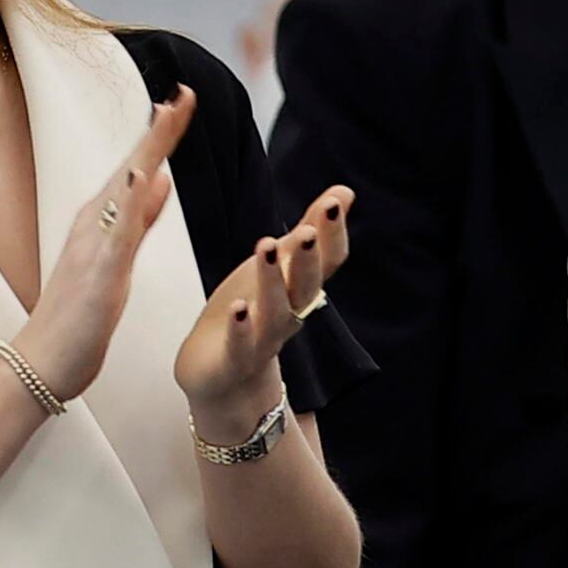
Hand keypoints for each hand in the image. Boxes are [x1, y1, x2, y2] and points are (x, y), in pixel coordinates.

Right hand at [12, 90, 191, 401]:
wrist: (43, 361)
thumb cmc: (80, 316)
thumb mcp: (118, 260)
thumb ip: (139, 220)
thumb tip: (160, 180)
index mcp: (102, 221)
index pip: (136, 168)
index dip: (159, 135)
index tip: (182, 101)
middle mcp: (94, 223)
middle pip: (132, 166)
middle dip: (159, 130)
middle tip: (184, 93)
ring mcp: (93, 244)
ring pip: (124, 187)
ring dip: (148, 150)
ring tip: (168, 114)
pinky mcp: (97, 271)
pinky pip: (116, 231)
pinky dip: (130, 201)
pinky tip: (143, 176)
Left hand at [181, 186, 351, 448]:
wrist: (223, 375)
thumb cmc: (252, 311)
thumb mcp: (279, 264)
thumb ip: (311, 229)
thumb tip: (344, 192)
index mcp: (301, 287)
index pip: (328, 260)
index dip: (333, 233)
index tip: (335, 201)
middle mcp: (290, 312)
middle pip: (306, 285)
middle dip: (310, 257)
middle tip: (310, 229)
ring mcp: (264, 338)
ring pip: (275, 311)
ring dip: (272, 281)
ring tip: (265, 247)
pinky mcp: (235, 359)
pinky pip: (242, 345)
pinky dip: (242, 327)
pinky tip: (239, 307)